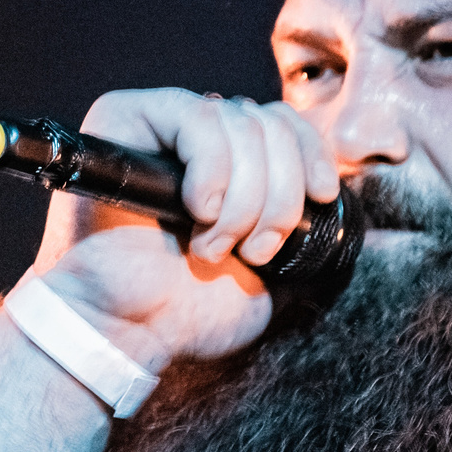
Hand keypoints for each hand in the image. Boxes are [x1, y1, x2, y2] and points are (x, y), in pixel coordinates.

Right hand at [28, 88, 339, 373]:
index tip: (321, 196)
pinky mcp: (123, 119)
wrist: (124, 333)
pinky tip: (198, 211)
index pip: (282, 122)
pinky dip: (213, 170)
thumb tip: (328, 183)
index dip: (310, 154)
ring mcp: (157, 125)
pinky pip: (198, 118)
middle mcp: (190, 135)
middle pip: (267, 122)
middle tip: (254, 249)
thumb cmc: (183, 310)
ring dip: (244, 197)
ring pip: (239, 121)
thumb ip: (290, 223)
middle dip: (277, 194)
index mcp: (224, 163)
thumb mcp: (264, 268)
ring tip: (215, 246)